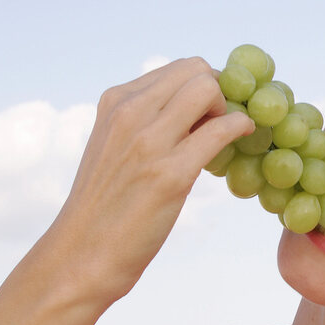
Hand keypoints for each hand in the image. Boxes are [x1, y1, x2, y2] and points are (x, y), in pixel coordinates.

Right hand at [50, 57, 252, 306]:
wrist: (81, 255)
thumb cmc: (104, 207)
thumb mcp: (114, 147)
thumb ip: (143, 122)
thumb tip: (190, 109)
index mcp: (115, 103)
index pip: (179, 69)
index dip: (204, 87)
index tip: (209, 114)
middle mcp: (129, 113)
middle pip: (197, 70)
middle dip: (220, 93)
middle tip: (220, 125)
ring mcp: (149, 141)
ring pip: (208, 90)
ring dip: (229, 109)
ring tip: (226, 136)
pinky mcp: (170, 174)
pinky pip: (221, 131)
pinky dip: (240, 128)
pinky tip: (243, 139)